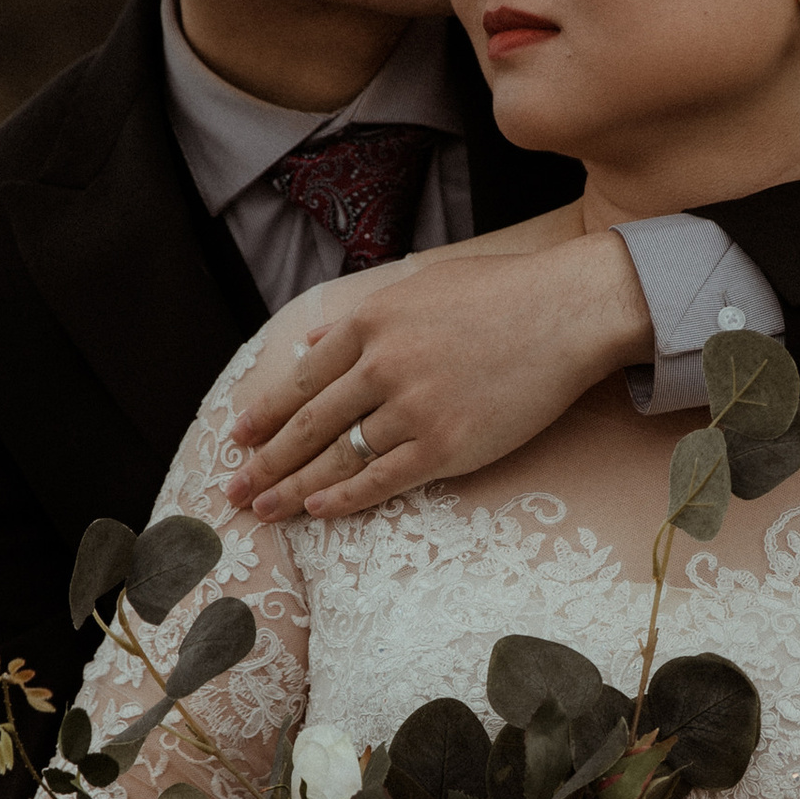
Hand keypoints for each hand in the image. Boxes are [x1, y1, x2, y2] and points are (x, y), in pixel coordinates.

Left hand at [227, 238, 650, 522]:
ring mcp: (412, 409)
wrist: (568, 312)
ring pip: (338, 457)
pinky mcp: (446, 445)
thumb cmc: (501, 295)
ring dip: (294, 487)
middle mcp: (382, 366)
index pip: (303, 378)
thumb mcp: (421, 287)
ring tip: (262, 509)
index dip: (267, 412)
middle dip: (265, 460)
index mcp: (371, 323)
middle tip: (232, 488)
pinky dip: (346, 497)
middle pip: (308, 424)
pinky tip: (319, 511)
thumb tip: (314, 341)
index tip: (240, 436)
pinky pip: (383, 479)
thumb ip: (362, 319)